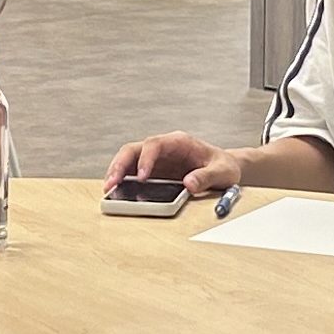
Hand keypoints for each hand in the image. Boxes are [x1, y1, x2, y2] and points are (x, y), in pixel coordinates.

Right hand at [105, 130, 241, 196]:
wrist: (226, 168)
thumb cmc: (224, 166)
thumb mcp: (222, 172)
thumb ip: (207, 177)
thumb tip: (189, 184)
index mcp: (179, 142)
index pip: (155, 145)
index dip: (145, 159)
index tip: (141, 177)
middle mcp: (164, 148)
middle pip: (134, 150)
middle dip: (120, 165)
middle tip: (111, 183)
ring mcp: (156, 159)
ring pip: (129, 159)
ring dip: (116, 172)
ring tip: (108, 190)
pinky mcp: (153, 172)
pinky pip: (132, 172)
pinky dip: (122, 180)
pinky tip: (114, 192)